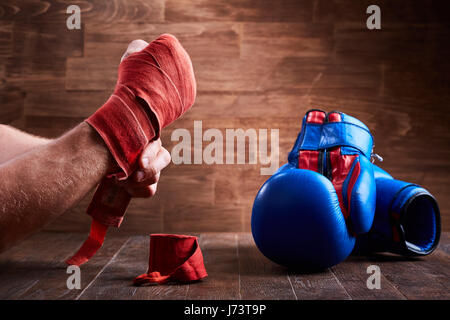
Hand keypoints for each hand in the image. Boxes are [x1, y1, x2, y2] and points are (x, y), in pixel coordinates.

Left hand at [114, 40, 170, 197]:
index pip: (159, 149)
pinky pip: (146, 193)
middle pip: (161, 166)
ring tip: (118, 180)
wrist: (91, 148)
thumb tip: (138, 47)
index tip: (138, 161)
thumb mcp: (123, 95)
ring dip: (138, 184)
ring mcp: (142, 172)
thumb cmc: (112, 120)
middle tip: (132, 172)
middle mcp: (149, 155)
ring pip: (153, 184)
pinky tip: (118, 186)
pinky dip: (135, 193)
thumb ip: (132, 68)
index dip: (152, 157)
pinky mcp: (134, 185)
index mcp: (149, 137)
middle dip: (149, 170)